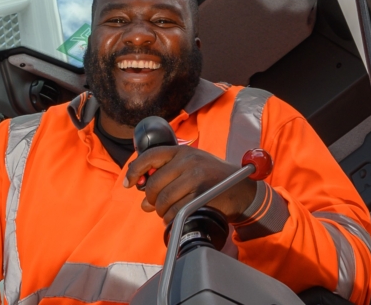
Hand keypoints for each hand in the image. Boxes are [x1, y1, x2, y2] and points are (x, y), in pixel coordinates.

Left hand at [124, 145, 257, 222]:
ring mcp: (195, 177)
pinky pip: (176, 210)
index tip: (128, 183)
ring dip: (161, 211)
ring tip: (167, 213)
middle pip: (153, 184)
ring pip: (163, 199)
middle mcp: (187, 161)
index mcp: (182, 152)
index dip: (134, 170)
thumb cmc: (214, 179)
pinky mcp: (201, 194)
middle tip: (155, 206)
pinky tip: (176, 217)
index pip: (149, 156)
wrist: (242, 189)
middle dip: (151, 199)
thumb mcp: (192, 168)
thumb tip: (144, 201)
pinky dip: (172, 218)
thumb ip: (168, 177)